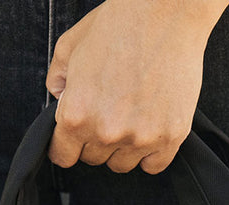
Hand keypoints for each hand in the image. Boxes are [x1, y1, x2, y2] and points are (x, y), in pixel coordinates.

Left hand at [46, 0, 228, 173]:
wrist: (165, 12)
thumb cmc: (119, 24)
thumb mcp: (70, 46)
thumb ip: (57, 79)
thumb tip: (58, 98)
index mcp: (76, 114)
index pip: (62, 155)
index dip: (66, 145)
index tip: (74, 139)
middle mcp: (106, 132)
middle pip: (93, 159)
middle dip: (95, 140)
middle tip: (107, 113)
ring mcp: (140, 137)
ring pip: (122, 164)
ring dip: (122, 148)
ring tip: (129, 117)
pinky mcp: (171, 135)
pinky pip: (154, 165)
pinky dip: (150, 153)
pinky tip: (149, 129)